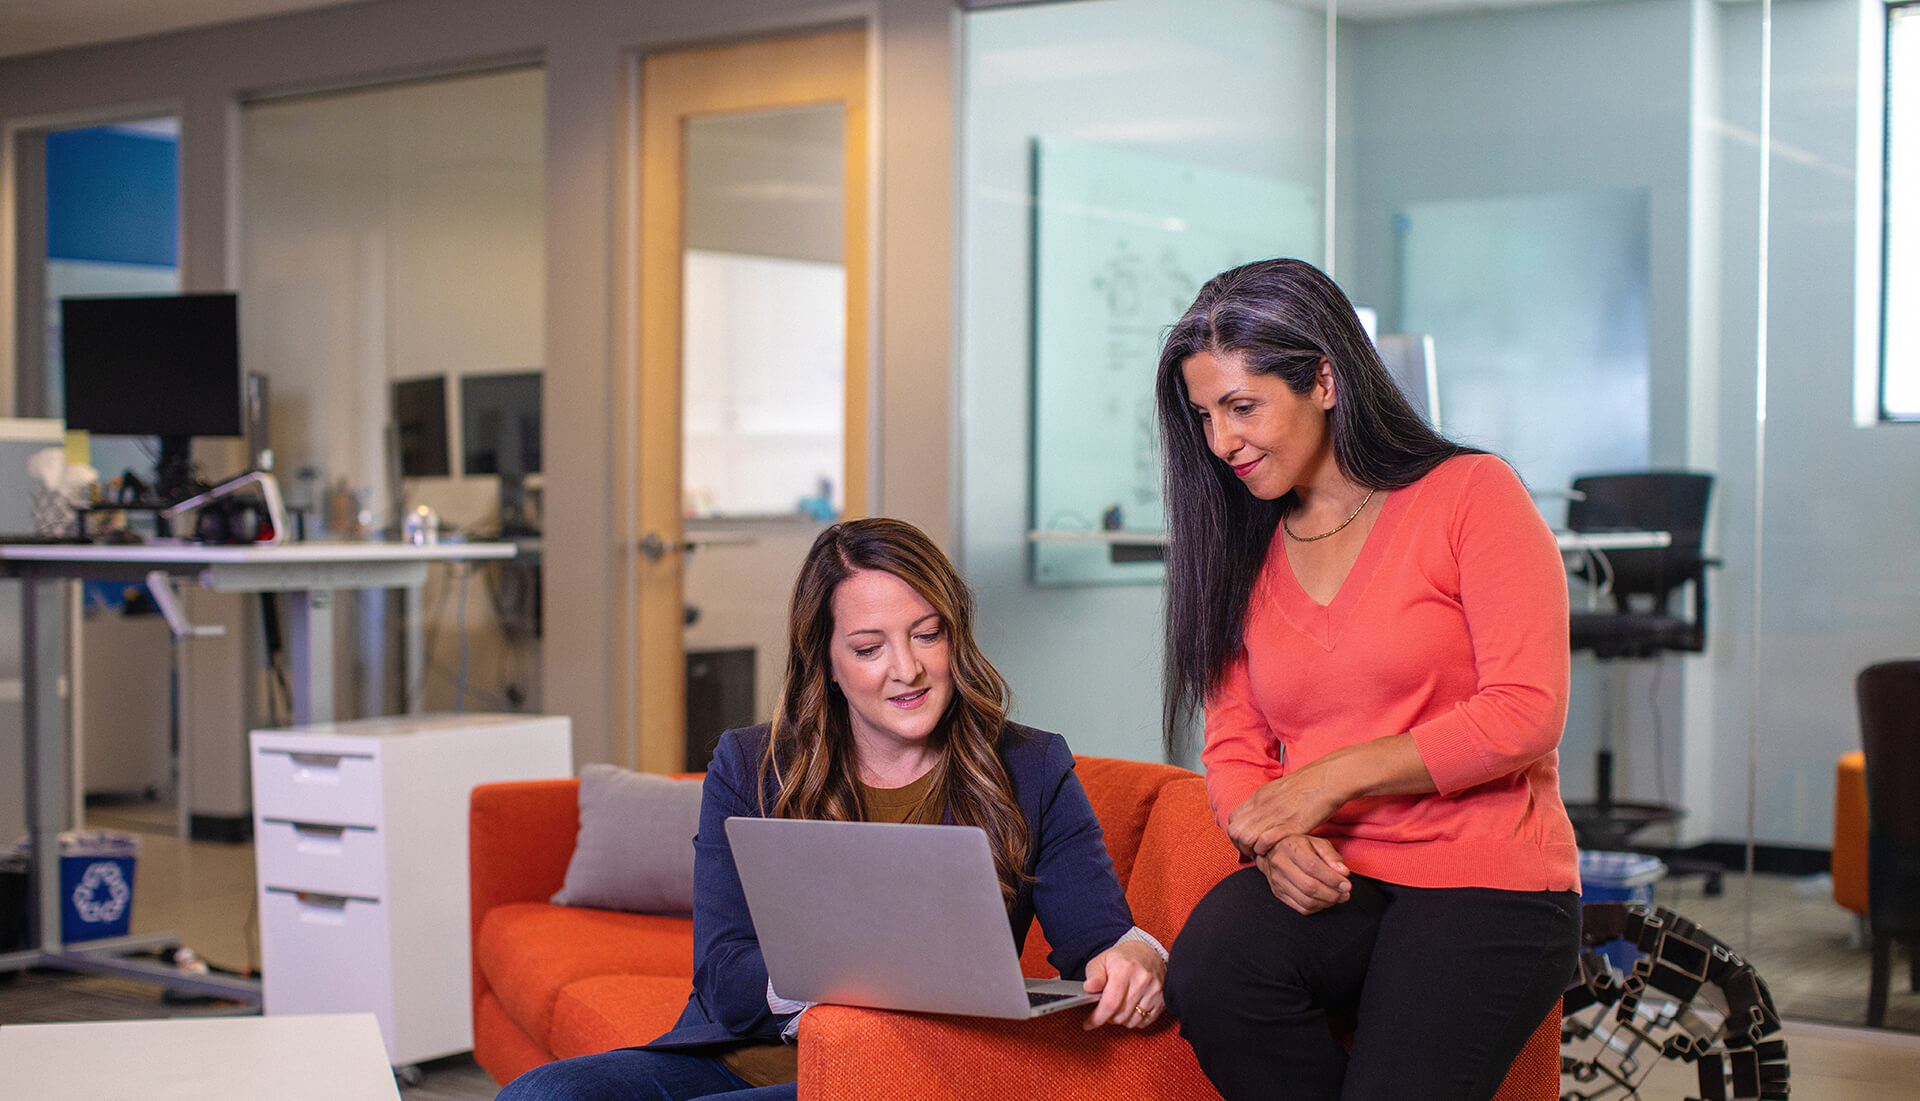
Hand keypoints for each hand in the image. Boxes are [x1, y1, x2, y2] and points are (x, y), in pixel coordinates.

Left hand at [1081, 939, 1166, 1029]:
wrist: (1147, 953)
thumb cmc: (1121, 959)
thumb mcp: (1101, 961)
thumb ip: (1093, 976)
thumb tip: (1088, 988)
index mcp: (1125, 969)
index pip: (1110, 1003)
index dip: (1097, 1017)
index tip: (1088, 1023)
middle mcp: (1142, 979)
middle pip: (1120, 1015)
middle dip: (1108, 1016)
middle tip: (1105, 1007)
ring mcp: (1154, 990)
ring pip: (1131, 1021)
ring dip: (1121, 1019)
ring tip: (1118, 1005)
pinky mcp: (1162, 999)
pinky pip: (1144, 1022)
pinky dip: (1135, 1019)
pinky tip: (1130, 1008)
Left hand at [1225, 765, 1344, 859]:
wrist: (1326, 779)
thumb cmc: (1308, 785)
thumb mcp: (1279, 789)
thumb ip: (1266, 801)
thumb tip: (1260, 813)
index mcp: (1259, 797)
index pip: (1233, 819)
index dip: (1238, 833)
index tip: (1248, 841)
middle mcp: (1262, 806)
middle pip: (1235, 831)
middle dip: (1241, 845)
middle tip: (1254, 851)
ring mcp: (1274, 815)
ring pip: (1246, 838)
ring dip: (1252, 850)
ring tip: (1264, 853)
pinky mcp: (1289, 826)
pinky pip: (1265, 842)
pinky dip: (1266, 850)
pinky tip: (1275, 851)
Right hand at [1255, 834, 1349, 914]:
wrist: (1274, 851)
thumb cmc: (1300, 846)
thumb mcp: (1317, 842)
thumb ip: (1331, 856)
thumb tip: (1343, 872)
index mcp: (1291, 848)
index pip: (1313, 867)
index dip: (1332, 879)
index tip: (1346, 884)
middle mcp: (1281, 864)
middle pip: (1309, 887)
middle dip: (1332, 894)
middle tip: (1345, 894)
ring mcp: (1277, 881)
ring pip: (1306, 900)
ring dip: (1326, 902)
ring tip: (1337, 897)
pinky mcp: (1278, 894)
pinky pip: (1301, 908)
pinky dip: (1317, 908)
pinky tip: (1325, 901)